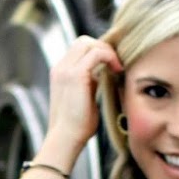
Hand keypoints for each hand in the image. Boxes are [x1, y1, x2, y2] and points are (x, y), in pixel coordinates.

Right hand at [46, 35, 122, 153]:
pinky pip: (96, 54)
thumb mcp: (84, 96)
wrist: (66, 138)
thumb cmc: (77, 124)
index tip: (113, 63)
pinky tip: (117, 70)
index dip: (98, 50)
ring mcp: (66, 69)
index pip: (79, 47)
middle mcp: (61, 67)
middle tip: (117, 64)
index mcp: (60, 71)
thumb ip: (91, 81)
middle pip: (83, 40)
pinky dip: (109, 57)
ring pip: (89, 43)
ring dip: (107, 51)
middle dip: (103, 47)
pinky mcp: (75, 75)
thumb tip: (105, 72)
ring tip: (118, 67)